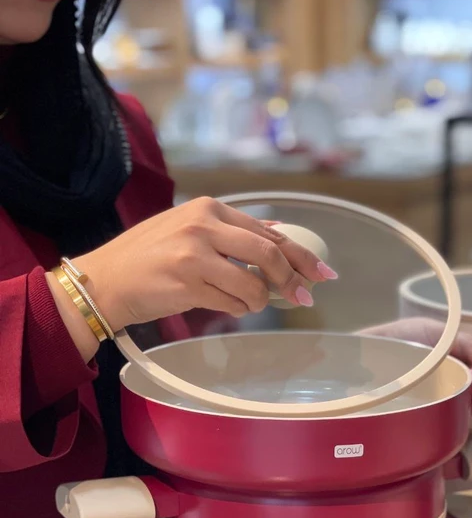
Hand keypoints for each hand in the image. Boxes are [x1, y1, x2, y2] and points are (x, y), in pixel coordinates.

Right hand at [76, 199, 336, 331]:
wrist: (105, 281)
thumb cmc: (148, 258)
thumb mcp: (189, 230)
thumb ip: (232, 234)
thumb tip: (278, 239)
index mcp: (208, 208)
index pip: (267, 232)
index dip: (300, 255)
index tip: (321, 273)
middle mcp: (204, 225)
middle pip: (269, 253)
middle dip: (293, 280)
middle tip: (303, 298)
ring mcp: (195, 254)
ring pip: (254, 284)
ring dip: (259, 301)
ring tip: (245, 302)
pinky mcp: (188, 283)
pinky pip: (233, 303)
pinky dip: (238, 309)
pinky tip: (223, 304)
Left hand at [359, 318, 471, 413]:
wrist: (357, 362)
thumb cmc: (395, 343)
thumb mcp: (436, 335)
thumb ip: (469, 345)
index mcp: (458, 352)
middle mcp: (453, 373)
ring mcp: (442, 392)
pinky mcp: (429, 408)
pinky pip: (454, 414)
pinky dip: (463, 413)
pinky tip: (464, 412)